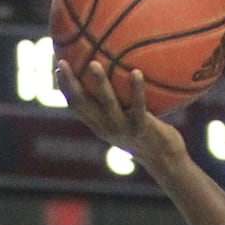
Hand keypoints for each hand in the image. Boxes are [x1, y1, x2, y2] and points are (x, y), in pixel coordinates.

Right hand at [56, 61, 185, 168]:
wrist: (166, 162)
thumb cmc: (151, 137)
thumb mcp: (131, 122)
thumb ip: (122, 106)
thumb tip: (123, 78)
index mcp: (100, 126)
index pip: (76, 106)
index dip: (65, 87)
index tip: (58, 67)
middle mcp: (106, 128)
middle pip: (82, 104)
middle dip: (69, 83)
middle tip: (62, 62)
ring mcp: (123, 128)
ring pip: (107, 103)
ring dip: (99, 82)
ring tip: (93, 64)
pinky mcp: (141, 128)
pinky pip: (138, 105)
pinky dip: (137, 88)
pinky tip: (136, 72)